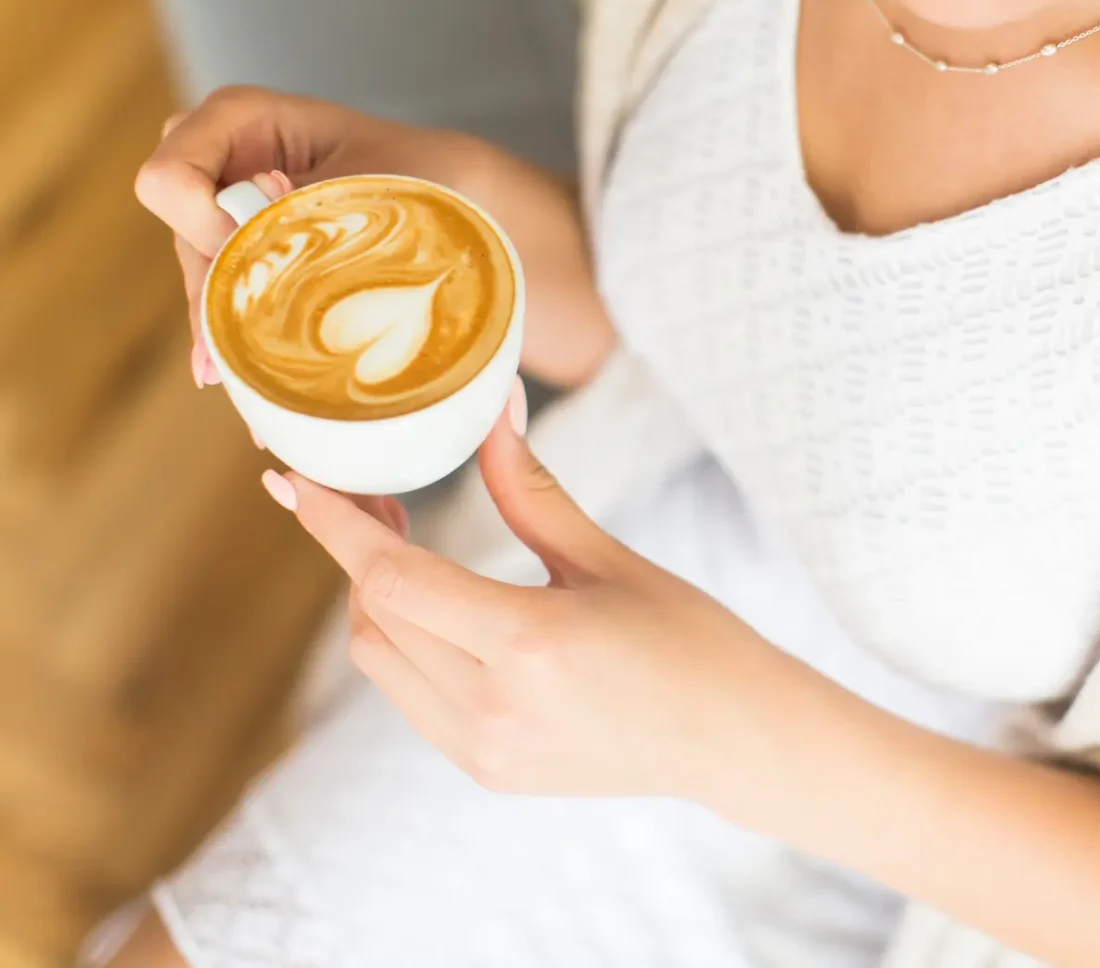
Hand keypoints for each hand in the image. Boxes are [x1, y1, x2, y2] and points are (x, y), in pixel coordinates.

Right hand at [136, 86, 613, 388]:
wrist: (508, 229)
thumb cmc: (451, 189)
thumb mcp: (378, 195)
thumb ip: (303, 225)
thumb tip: (240, 298)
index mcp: (256, 123)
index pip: (174, 170)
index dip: (197, 222)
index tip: (251, 256)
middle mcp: (244, 172)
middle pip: (184, 236)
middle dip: (208, 296)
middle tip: (232, 360)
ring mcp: (259, 226)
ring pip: (210, 283)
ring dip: (226, 341)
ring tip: (251, 403)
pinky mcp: (283, 275)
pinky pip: (241, 314)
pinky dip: (249, 358)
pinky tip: (260, 409)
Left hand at [260, 379, 784, 803]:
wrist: (732, 739)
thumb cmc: (688, 637)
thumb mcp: (605, 556)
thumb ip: (528, 485)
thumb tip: (492, 403)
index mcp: (526, 645)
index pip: (391, 577)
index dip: (333, 523)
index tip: (290, 480)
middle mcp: (491, 709)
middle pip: (372, 618)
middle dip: (358, 552)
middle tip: (383, 497)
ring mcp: (484, 751)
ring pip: (380, 661)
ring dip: (378, 599)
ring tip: (410, 546)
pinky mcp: (487, 771)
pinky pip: (410, 697)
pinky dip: (405, 643)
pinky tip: (442, 609)